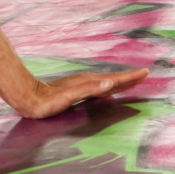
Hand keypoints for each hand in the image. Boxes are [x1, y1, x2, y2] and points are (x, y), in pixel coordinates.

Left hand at [16, 66, 149, 118]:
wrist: (30, 98)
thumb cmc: (49, 101)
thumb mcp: (69, 95)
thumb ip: (89, 89)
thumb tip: (109, 82)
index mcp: (89, 83)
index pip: (115, 79)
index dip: (130, 77)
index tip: (145, 72)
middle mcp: (87, 82)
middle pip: (113, 79)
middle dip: (129, 78)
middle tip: (144, 74)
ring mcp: (81, 85)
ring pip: (106, 82)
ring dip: (120, 81)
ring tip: (131, 80)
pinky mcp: (75, 90)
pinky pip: (98, 87)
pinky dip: (109, 86)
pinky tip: (108, 88)